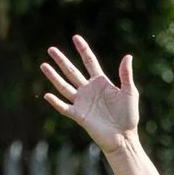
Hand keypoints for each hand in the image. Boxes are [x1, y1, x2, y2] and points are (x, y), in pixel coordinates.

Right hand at [40, 36, 139, 152]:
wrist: (124, 137)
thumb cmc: (129, 116)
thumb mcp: (130, 93)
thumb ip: (126, 75)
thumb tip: (128, 56)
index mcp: (101, 82)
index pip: (89, 62)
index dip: (83, 49)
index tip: (75, 37)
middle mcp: (89, 90)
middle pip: (72, 71)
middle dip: (62, 60)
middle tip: (51, 49)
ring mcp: (82, 102)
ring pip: (64, 86)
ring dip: (54, 77)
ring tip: (44, 65)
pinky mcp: (79, 115)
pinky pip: (64, 107)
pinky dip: (55, 102)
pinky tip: (47, 95)